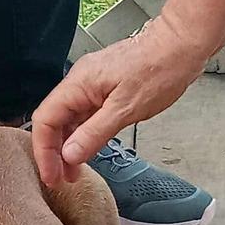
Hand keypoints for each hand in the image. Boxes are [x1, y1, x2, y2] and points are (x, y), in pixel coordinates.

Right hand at [31, 17, 206, 186]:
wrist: (181, 46)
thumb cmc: (159, 69)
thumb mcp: (125, 109)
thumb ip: (94, 134)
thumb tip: (69, 154)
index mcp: (78, 84)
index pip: (45, 120)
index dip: (44, 151)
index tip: (50, 175)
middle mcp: (80, 82)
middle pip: (53, 121)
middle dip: (53, 152)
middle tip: (60, 179)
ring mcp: (91, 85)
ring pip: (68, 120)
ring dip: (68, 146)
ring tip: (73, 171)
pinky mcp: (104, 89)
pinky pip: (84, 115)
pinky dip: (83, 135)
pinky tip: (88, 150)